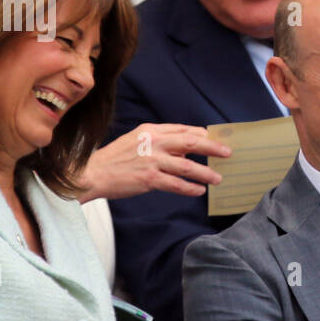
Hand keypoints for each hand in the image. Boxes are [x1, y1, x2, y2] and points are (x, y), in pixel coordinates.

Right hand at [79, 124, 231, 201]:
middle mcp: (153, 142)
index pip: (183, 129)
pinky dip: (190, 188)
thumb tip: (184, 147)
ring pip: (188, 166)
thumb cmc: (115, 159)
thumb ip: (159, 141)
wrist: (92, 173)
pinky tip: (199, 190)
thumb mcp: (136, 140)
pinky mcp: (149, 179)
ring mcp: (152, 161)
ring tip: (217, 178)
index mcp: (151, 130)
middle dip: (213, 147)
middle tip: (227, 153)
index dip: (202, 134)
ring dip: (206, 172)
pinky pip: (176, 184)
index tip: (215, 139)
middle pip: (191, 142)